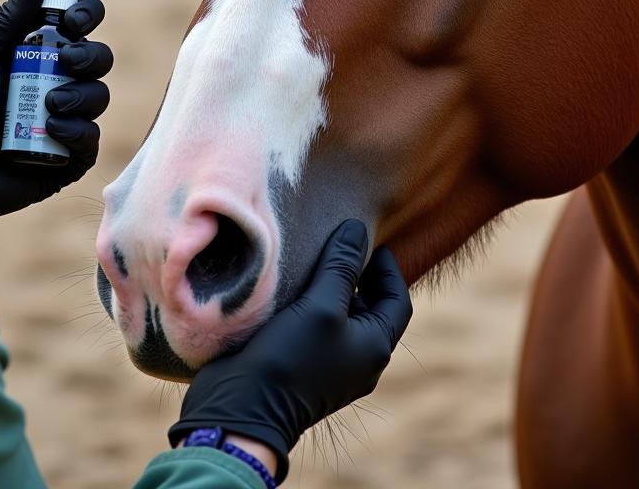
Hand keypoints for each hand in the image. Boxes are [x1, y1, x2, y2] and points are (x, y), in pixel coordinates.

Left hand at [0, 0, 139, 227]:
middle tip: (63, 56)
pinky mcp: (73, 149)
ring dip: (77, 92)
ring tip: (48, 105)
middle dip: (87, 48)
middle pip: (98, 47)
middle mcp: (59, 74)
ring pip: (100, 89)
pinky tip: (52, 130)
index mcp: (38, 43)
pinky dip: (76, 127)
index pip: (79, 1)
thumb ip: (10, 16)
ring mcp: (70, 112)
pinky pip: (92, 132)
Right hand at [168, 219, 412, 483]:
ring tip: (313, 256)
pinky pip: (317, 324)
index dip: (386, 266)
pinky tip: (292, 282)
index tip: (366, 240)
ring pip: (341, 313)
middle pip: (370, 305)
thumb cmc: (290, 357)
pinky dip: (312, 300)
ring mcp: (330, 363)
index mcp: (375, 347)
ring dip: (332, 285)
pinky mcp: (302, 362)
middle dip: (358, 272)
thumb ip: (342, 266)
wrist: (241, 410)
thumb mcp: (322, 305)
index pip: (397, 299)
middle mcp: (358, 357)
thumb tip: (359, 229)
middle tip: (338, 242)